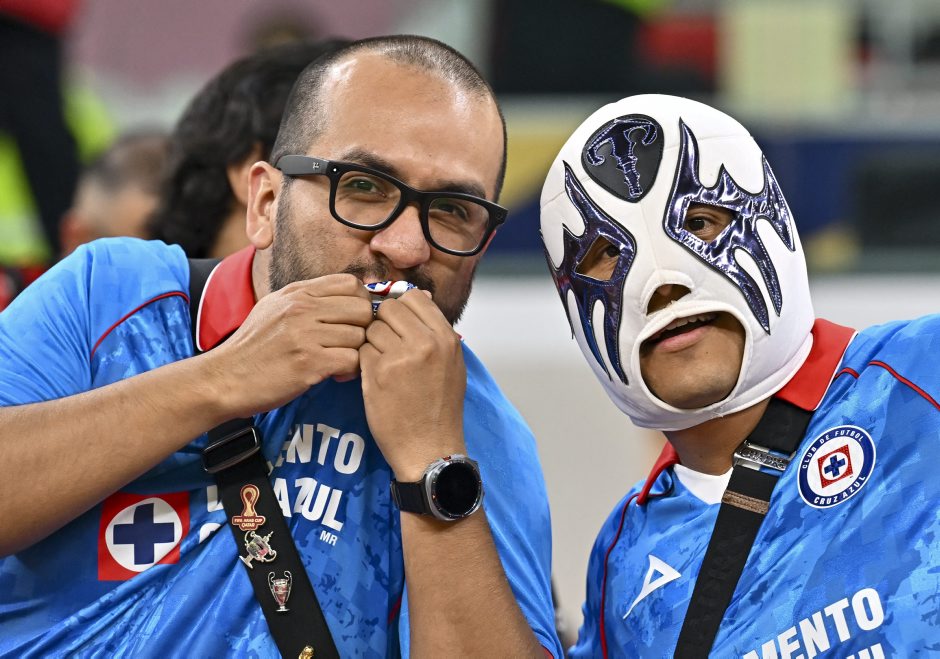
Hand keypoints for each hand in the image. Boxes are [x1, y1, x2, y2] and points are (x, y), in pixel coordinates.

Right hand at [207, 274, 373, 417]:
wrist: (223, 378)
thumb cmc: (252, 348)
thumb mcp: (274, 308)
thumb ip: (307, 300)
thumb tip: (344, 298)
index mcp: (297, 293)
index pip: (351, 284)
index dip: (361, 302)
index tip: (354, 321)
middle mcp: (301, 308)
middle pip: (363, 309)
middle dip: (364, 329)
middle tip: (351, 344)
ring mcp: (305, 334)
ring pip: (360, 337)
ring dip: (356, 353)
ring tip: (340, 362)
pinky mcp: (308, 363)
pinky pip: (352, 360)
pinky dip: (350, 371)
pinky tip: (336, 375)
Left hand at [359, 289, 467, 479]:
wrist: (429, 448)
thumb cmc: (440, 408)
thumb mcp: (451, 364)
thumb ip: (435, 331)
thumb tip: (416, 297)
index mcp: (446, 338)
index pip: (414, 297)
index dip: (401, 308)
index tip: (398, 324)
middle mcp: (425, 343)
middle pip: (389, 308)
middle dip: (382, 322)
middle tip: (386, 344)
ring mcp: (400, 358)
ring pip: (372, 328)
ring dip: (372, 342)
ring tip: (383, 364)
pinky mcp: (378, 374)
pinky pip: (361, 350)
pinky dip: (363, 361)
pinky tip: (375, 378)